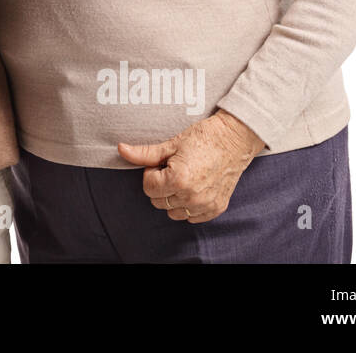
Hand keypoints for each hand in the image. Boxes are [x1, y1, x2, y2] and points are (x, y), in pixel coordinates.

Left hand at [117, 109, 264, 222]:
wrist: (235, 139)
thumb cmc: (203, 138)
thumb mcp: (171, 143)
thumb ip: (144, 153)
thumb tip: (121, 149)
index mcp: (178, 180)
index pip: (148, 188)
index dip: (151, 173)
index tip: (163, 163)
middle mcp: (191, 197)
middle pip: (158, 202)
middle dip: (161, 185)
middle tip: (173, 168)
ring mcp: (205, 205)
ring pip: (173, 212)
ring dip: (173, 198)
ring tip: (184, 177)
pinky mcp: (216, 208)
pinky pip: (192, 218)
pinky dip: (189, 205)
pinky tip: (195, 187)